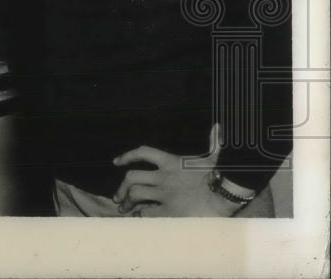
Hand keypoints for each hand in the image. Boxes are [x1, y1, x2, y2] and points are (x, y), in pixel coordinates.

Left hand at [111, 124, 243, 216]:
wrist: (227, 196)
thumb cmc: (221, 176)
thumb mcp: (214, 157)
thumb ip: (213, 142)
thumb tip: (218, 127)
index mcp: (171, 162)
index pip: (143, 152)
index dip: (128, 156)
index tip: (116, 162)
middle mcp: (164, 177)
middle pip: (132, 177)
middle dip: (122, 188)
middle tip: (117, 198)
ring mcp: (165, 194)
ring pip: (135, 194)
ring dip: (127, 202)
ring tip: (123, 209)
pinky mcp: (170, 211)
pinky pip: (147, 212)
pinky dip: (140, 215)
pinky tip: (138, 218)